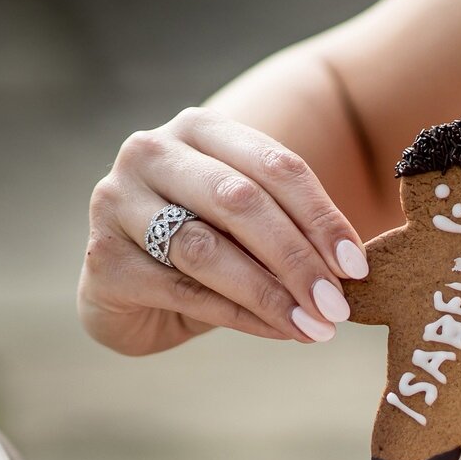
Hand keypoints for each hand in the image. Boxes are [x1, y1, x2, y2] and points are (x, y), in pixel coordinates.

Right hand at [79, 107, 368, 355]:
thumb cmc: (204, 246)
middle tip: (337, 305)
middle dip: (297, 258)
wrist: (129, 290)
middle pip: (241, 202)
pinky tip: (278, 331)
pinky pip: (184, 291)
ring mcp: (117, 202)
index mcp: (199, 129)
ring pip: (207, 249)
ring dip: (270, 293)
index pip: (274, 164)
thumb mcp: (249, 226)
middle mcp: (151, 153)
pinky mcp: (103, 259)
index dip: (322, 216)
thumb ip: (289, 230)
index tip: (356, 266)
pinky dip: (240, 315)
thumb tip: (351, 270)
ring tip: (314, 326)